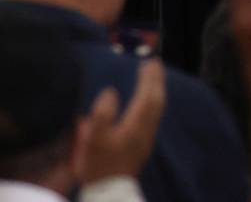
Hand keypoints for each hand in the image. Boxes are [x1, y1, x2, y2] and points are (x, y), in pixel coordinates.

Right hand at [80, 58, 166, 183]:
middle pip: (157, 100)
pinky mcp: (142, 146)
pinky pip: (153, 116)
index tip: (149, 61)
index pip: (147, 95)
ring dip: (156, 90)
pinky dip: (153, 102)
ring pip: (157, 109)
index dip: (149, 78)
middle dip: (156, 80)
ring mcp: (146, 139)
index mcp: (135, 125)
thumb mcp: (93, 140)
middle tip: (154, 64)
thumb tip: (110, 92)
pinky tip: (146, 104)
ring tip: (153, 78)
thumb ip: (101, 114)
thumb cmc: (99, 165)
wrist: (109, 193)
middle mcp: (146, 130)